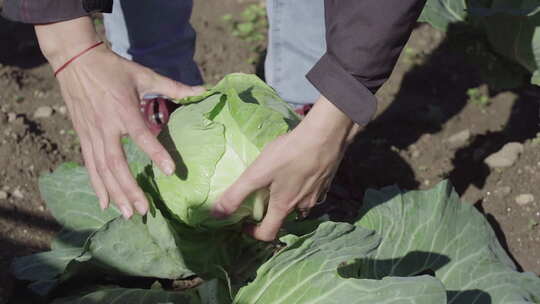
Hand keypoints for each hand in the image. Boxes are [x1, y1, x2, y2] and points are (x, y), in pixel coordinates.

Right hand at [35, 18, 204, 218]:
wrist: (75, 60)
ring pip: (102, 169)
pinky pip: (90, 165)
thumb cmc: (112, 68)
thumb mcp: (143, 74)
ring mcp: (91, 134)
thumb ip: (173, 86)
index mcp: (123, 110)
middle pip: (116, 163)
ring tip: (128, 213)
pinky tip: (105, 203)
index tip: (171, 171)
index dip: (156, 154)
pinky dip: (97, 185)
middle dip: (130, 189)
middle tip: (144, 210)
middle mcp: (105, 126)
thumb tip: (202, 91)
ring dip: (115, 193)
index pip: (141, 136)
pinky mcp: (82, 137)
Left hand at [212, 96, 359, 240]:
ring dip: (288, 200)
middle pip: (284, 218)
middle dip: (270, 212)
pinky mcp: (327, 181)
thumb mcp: (257, 173)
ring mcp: (317, 194)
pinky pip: (311, 192)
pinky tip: (298, 171)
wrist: (325, 135)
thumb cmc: (289, 154)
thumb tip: (216, 215)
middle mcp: (303, 206)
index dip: (254, 233)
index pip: (268, 234)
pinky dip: (302, 188)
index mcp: (284, 206)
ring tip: (279, 182)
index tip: (245, 224)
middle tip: (261, 197)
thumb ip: (236, 195)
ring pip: (300, 205)